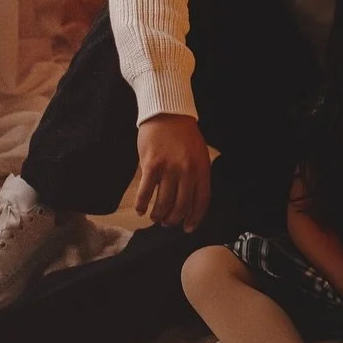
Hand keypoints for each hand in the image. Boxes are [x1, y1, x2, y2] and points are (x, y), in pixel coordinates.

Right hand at [135, 113, 211, 231]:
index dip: (195, 218)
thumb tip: (192, 200)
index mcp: (202, 169)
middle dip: (174, 219)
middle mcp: (187, 171)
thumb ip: (197, 175)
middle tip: (168, 223)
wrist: (167, 115)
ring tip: (155, 217)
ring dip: (158, 215)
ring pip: (164, 202)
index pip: (202, 200)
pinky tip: (141, 210)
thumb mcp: (199, 154)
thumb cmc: (184, 135)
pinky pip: (146, 192)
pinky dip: (142, 204)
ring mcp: (169, 168)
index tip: (188, 228)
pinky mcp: (151, 165)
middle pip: (182, 205)